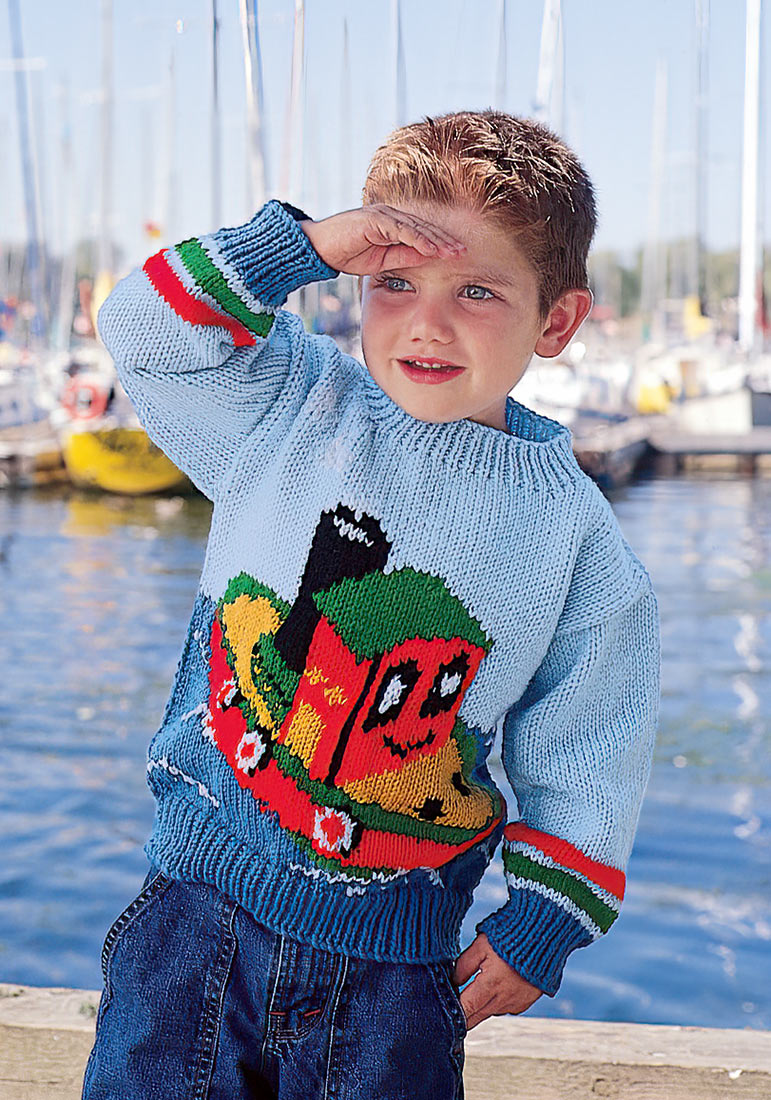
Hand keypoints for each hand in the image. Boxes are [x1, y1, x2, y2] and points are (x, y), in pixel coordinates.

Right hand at [300, 204, 464, 276]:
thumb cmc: (346, 254)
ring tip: (452, 252)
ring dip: (436, 240)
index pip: (423, 233)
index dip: (441, 243)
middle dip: (445, 240)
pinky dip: (417, 240)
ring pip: (416, 227)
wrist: (319, 249)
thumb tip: (428, 258)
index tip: (458, 255)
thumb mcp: (381, 262)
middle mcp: (390, 216)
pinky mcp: (374, 219)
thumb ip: (403, 257)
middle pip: (424, 228)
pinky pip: (401, 230)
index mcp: (393, 225)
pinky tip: (431, 250)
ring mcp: (382, 215)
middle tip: (463, 252)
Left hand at [453, 933, 542, 1029]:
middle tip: (449, 1013)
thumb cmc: (511, 935)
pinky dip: (497, 1002)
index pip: (465, 1010)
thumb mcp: (481, 945)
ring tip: (475, 990)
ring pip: (490, 1013)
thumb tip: (452, 982)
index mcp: (490, 985)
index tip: (441, 1016)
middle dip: (462, 1017)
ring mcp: (516, 1003)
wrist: (545, 934)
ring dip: (481, 1007)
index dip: (451, 1015)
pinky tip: (496, 986)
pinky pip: (505, 1008)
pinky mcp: (525, 1002)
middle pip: (476, 1018)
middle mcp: (504, 1000)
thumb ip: (463, 966)